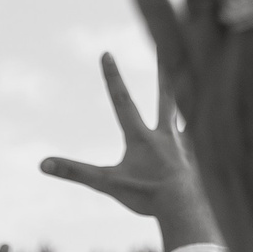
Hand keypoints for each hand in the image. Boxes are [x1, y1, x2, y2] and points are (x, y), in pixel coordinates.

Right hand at [42, 53, 220, 250]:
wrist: (184, 206)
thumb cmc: (145, 196)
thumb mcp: (106, 184)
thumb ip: (74, 172)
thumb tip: (42, 164)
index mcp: (141, 137)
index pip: (122, 101)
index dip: (112, 78)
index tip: (106, 53)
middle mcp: (164, 134)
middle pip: (164, 94)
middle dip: (163, 69)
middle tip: (165, 45)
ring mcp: (183, 143)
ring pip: (186, 111)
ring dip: (188, 93)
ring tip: (192, 77)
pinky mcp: (196, 156)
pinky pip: (200, 136)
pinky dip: (203, 128)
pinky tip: (209, 126)